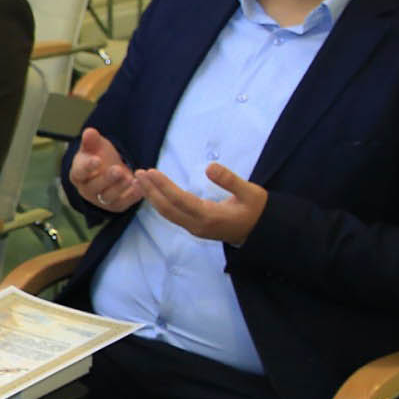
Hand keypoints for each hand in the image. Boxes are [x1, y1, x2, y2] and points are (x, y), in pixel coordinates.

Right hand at [69, 127, 140, 212]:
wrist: (108, 171)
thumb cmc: (98, 157)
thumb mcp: (94, 146)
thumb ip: (91, 140)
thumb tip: (89, 132)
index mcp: (78, 174)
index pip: (80, 173)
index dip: (87, 167)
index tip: (97, 160)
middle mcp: (87, 190)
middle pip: (94, 187)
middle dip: (107, 179)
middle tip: (118, 170)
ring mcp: (100, 200)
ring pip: (108, 197)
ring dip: (120, 188)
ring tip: (131, 178)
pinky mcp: (115, 205)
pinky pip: (123, 204)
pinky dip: (132, 197)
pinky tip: (140, 187)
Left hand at [135, 163, 267, 245]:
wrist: (260, 231)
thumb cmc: (257, 209)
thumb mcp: (250, 192)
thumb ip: (230, 180)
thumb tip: (210, 167)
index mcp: (210, 216)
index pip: (180, 200)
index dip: (163, 186)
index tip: (150, 172)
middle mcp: (197, 225)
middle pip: (168, 208)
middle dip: (151, 190)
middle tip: (137, 173)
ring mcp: (194, 228)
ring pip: (167, 214)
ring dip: (152, 197)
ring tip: (139, 181)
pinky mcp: (194, 227)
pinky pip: (172, 215)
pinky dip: (159, 203)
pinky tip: (152, 193)